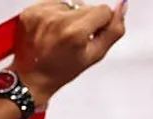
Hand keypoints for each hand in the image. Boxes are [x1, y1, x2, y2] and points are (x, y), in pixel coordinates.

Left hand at [11, 0, 127, 102]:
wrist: (30, 78)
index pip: (103, 10)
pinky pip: (52, 3)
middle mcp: (57, 21)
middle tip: (71, 40)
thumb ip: (114, 30)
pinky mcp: (29, 12)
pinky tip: (49, 30)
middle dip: (84, 20)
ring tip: (59, 35)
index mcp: (75, 32)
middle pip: (86, 6)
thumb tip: (122, 5)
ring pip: (70, 4)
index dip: (99, 24)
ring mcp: (41, 15)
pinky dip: (54, 14)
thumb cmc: (61, 70)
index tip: (88, 37)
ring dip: (68, 16)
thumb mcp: (95, 55)